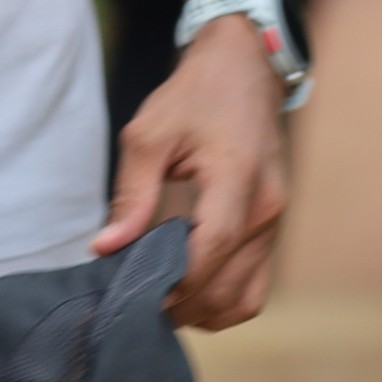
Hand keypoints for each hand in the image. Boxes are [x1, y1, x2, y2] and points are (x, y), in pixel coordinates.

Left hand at [94, 20, 287, 329]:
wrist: (244, 71)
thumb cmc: (195, 96)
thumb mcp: (149, 134)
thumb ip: (131, 194)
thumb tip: (107, 248)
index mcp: (238, 178)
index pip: (213, 247)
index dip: (174, 281)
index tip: (133, 296)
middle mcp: (266, 209)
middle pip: (226, 286)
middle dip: (179, 305)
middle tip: (131, 302)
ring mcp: (274, 225)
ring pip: (242, 299)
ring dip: (200, 311)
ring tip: (157, 300)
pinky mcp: (271, 232)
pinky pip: (252, 288)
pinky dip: (219, 301)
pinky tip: (184, 289)